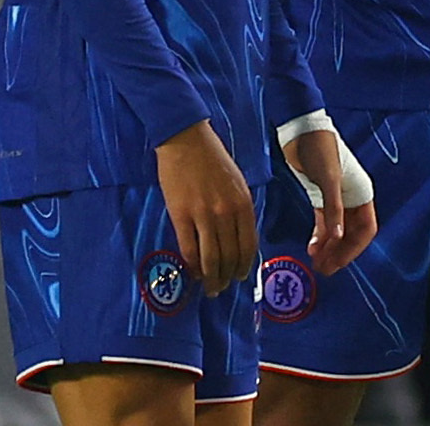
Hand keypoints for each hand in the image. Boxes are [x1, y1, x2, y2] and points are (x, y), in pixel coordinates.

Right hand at [155, 120, 256, 293]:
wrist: (186, 140)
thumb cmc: (213, 159)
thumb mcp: (237, 182)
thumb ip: (240, 209)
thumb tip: (238, 237)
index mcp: (243, 203)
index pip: (248, 245)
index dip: (244, 265)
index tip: (239, 277)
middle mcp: (226, 212)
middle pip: (229, 255)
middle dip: (226, 276)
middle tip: (221, 288)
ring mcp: (203, 215)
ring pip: (210, 257)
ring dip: (210, 277)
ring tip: (209, 288)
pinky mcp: (181, 215)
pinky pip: (188, 248)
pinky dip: (191, 265)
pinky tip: (191, 273)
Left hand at [281, 130, 377, 275]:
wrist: (301, 131)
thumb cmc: (320, 149)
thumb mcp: (328, 180)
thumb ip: (333, 210)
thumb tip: (337, 237)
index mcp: (362, 193)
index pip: (366, 229)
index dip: (353, 249)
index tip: (337, 263)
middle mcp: (352, 198)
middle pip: (352, 234)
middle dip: (340, 252)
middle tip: (324, 269)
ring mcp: (336, 198)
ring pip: (338, 231)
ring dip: (330, 248)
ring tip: (317, 263)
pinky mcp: (321, 196)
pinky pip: (325, 222)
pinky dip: (320, 236)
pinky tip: (312, 247)